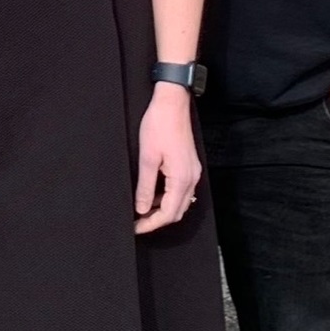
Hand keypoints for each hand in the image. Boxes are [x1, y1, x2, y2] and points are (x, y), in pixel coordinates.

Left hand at [135, 84, 201, 233]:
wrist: (172, 102)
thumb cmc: (159, 125)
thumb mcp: (147, 158)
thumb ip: (145, 186)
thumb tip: (142, 209)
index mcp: (182, 178)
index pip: (168, 213)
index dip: (151, 224)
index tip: (136, 228)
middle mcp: (192, 178)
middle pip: (177, 211)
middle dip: (157, 220)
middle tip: (138, 222)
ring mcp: (193, 171)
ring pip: (180, 201)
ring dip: (163, 209)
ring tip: (143, 210)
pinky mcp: (189, 164)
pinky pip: (181, 189)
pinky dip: (168, 197)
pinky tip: (154, 194)